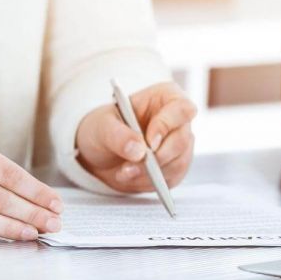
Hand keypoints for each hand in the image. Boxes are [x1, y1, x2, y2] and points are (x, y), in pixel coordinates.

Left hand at [76, 82, 196, 192]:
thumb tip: (138, 150)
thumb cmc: (102, 129)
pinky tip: (132, 177)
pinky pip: (172, 178)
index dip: (167, 125)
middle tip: (129, 167)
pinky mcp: (174, 166)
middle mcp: (177, 120)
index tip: (149, 142)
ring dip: (150, 174)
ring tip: (123, 172)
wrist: (99, 153)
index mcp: (165, 97)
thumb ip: (118, 135)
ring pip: (178, 162)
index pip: (182, 108)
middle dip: (156, 158)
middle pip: (182, 140)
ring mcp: (178, 144)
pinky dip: (150, 182)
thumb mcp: (101, 126)